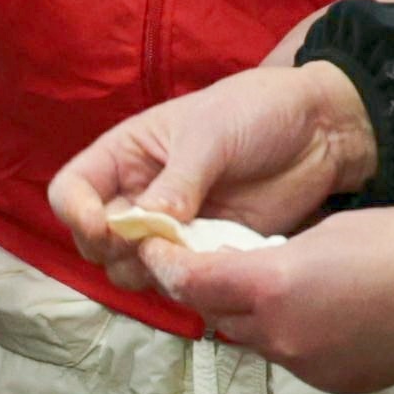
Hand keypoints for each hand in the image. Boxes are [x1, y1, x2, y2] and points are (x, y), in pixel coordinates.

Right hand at [48, 60, 378, 282]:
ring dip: (151, 271)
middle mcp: (139, 194)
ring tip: (191, 255)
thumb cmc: (257, 111)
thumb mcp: (211, 134)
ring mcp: (173, 228)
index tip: (107, 227)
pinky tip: (217, 266)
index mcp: (126, 155)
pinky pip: (179, 279)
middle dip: (115, 252)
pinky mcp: (207, 252)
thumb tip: (145, 224)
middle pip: (94, 242)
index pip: (72, 192)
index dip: (77, 215)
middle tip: (157, 245)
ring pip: (132, 269)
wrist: (321, 131)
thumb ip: (177, 181)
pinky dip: (188, 282)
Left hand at [147, 204, 393, 392]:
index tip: (156, 249)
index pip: (189, 283)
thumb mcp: (324, 231)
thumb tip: (245, 267)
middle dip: (211, 292)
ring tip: (277, 288)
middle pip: (216, 316)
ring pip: (254, 340)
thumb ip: (270, 255)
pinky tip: (318, 315)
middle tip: (217, 262)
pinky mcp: (331, 384)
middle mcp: (279, 336)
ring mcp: (305, 366)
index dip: (165, 264)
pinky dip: (289, 337)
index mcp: (272, 286)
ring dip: (252, 317)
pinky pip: (291, 359)